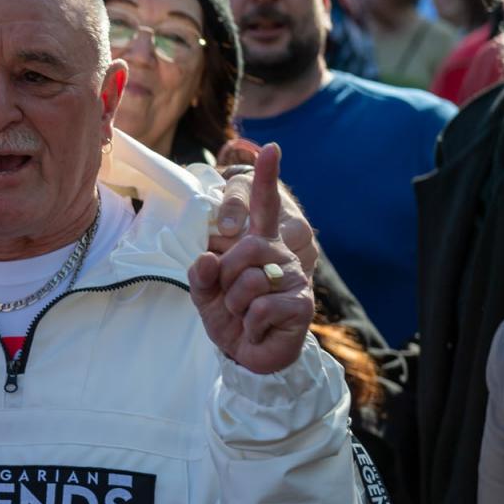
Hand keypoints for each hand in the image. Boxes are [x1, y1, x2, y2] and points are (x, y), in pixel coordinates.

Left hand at [190, 143, 314, 374]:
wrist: (248, 355)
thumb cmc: (230, 317)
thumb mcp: (205, 294)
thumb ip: (200, 275)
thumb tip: (206, 259)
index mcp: (258, 245)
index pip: (263, 207)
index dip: (266, 178)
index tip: (271, 148)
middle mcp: (281, 255)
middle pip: (245, 248)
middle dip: (226, 279)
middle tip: (231, 299)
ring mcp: (295, 277)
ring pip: (250, 281)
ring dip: (237, 306)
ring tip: (245, 316)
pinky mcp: (303, 304)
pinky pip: (260, 307)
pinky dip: (250, 325)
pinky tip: (259, 330)